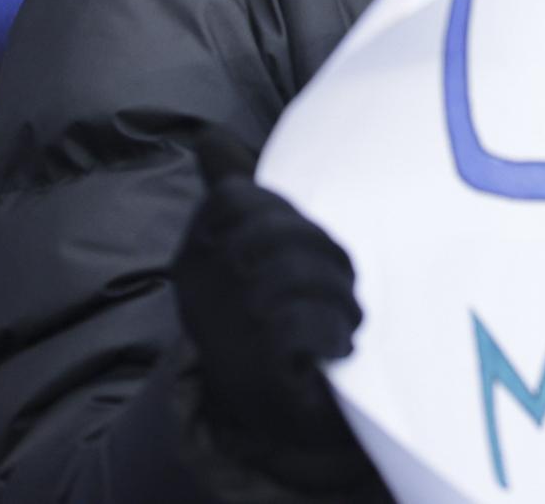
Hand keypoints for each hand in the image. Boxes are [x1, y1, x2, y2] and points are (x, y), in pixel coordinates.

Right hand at [172, 128, 374, 489]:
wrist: (265, 409)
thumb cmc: (265, 312)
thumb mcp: (246, 247)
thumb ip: (236, 189)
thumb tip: (207, 135)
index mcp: (198, 248)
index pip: (241, 197)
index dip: (293, 217)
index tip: (310, 244)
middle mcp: (199, 283)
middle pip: (279, 234)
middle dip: (329, 258)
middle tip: (345, 286)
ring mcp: (221, 324)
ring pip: (296, 278)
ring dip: (339, 299)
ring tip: (346, 319)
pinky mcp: (252, 367)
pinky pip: (304, 327)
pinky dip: (332, 334)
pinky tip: (337, 348)